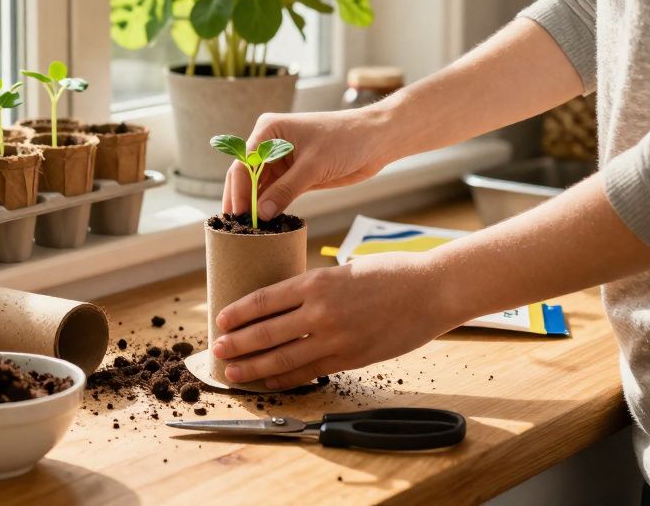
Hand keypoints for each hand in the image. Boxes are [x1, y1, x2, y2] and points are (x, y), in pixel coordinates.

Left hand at [211, 252, 458, 389]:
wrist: (431, 290)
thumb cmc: (392, 274)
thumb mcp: (345, 270)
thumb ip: (315, 288)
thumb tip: (285, 307)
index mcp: (316, 281)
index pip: (264, 300)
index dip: (238, 313)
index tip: (221, 320)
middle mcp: (321, 310)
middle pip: (266, 332)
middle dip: (237, 343)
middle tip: (217, 350)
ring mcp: (335, 337)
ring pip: (282, 357)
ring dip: (253, 366)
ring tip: (234, 371)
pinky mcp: (351, 357)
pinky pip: (309, 372)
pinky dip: (285, 377)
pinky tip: (269, 380)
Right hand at [223, 105, 394, 220]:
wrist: (376, 140)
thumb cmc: (346, 139)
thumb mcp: (314, 165)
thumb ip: (286, 190)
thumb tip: (262, 214)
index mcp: (269, 131)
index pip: (244, 163)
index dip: (239, 190)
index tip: (238, 215)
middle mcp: (270, 144)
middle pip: (246, 177)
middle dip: (242, 201)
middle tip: (236, 228)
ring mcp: (282, 161)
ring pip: (260, 188)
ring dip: (255, 208)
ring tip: (248, 232)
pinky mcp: (295, 176)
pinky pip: (276, 194)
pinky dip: (271, 208)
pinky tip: (266, 226)